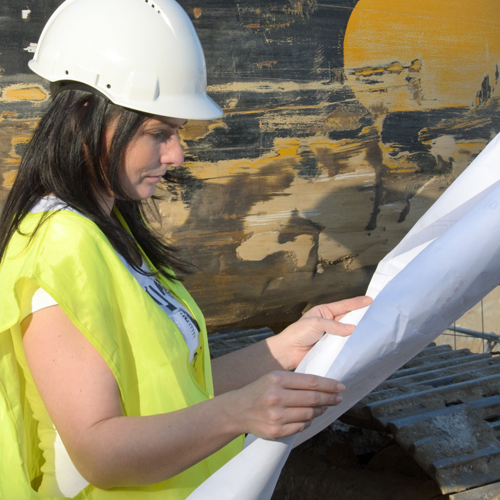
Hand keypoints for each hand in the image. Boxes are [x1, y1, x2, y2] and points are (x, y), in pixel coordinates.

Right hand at [225, 371, 344, 439]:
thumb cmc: (260, 390)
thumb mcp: (274, 378)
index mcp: (277, 379)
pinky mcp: (276, 431)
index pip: (311, 382)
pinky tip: (310, 416)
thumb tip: (324, 386)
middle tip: (339, 398)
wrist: (238, 410)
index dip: (329, 385)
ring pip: (309, 414)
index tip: (340, 386)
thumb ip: (295, 381)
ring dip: (321, 411)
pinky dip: (309, 421)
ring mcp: (276, 416)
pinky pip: (301, 426)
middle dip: (330, 398)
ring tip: (325, 407)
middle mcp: (276, 397)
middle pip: (313, 399)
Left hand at [270, 296, 371, 369]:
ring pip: (348, 332)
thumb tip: (353, 329)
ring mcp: (331, 336)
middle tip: (377, 313)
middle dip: (362, 316)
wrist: (287, 351)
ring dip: (358, 332)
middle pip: (349, 318)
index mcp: (324, 312)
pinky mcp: (331, 348)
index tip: (371, 299)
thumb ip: (334, 326)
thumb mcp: (316, 324)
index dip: (357, 303)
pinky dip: (352, 345)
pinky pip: (344, 345)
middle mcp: (329, 323)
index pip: (344, 305)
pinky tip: (362, 345)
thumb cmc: (298, 333)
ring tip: (374, 329)